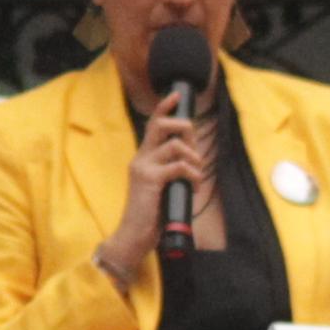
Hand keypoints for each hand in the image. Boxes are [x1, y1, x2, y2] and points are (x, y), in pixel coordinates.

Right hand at [98, 91, 216, 284]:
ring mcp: (143, 168)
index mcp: (143, 158)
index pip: (152, 125)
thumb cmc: (149, 213)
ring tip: (196, 173)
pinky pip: (179, 166)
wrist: (133, 234)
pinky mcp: (150, 179)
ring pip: (175, 146)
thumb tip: (191, 159)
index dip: (164, 107)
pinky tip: (192, 186)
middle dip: (184, 127)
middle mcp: (140, 158)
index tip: (176, 95)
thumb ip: (170, 170)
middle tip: (194, 148)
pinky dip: (192, 175)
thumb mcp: (161, 186)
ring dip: (194, 158)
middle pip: (162, 126)